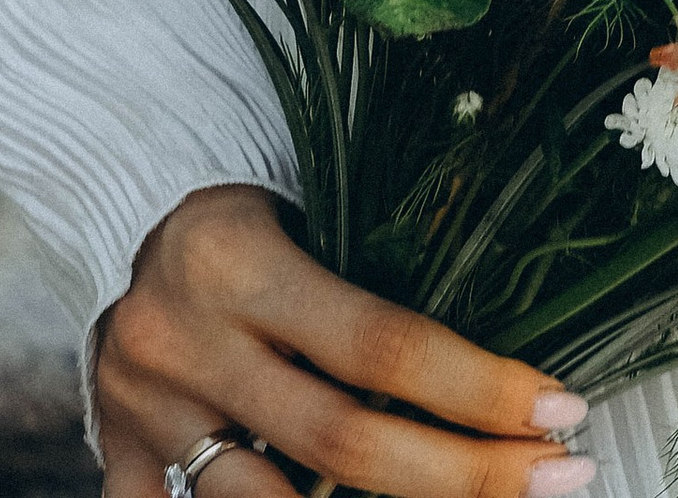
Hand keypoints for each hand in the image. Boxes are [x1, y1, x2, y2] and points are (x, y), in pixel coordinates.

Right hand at [95, 188, 597, 497]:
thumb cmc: (249, 212)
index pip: (381, 344)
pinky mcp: (121, 456)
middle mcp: (189, 344)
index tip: (561, 413)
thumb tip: (504, 347)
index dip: (479, 388)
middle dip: (461, 475)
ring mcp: (150, 413)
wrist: (116, 219)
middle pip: (341, 443)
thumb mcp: (303, 206)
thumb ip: (377, 276)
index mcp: (241, 263)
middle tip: (557, 478)